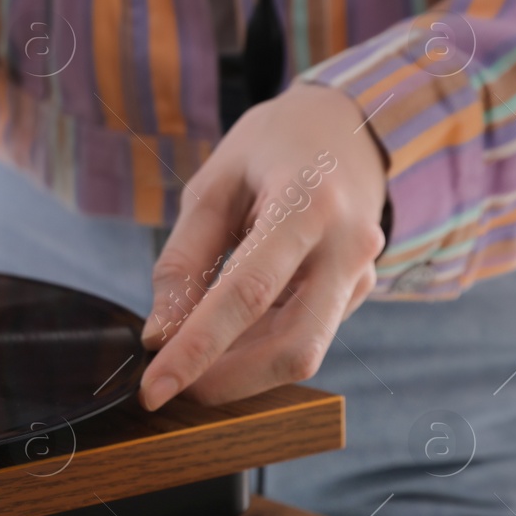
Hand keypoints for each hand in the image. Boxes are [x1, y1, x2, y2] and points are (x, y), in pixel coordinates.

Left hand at [138, 83, 387, 410]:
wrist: (350, 125)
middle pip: (292, 347)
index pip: (246, 296)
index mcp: (308, 205)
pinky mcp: (359, 291)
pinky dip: (258, 350)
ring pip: (303, 352)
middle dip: (225, 381)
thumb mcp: (212, 186)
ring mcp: (362, 274)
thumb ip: (184, 261)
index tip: (153, 389)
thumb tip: (160, 335)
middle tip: (169, 387)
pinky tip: (225, 339)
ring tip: (189, 359)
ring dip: (240, 371)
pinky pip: (306, 336)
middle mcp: (347, 247)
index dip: (196, 350)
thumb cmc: (272, 147)